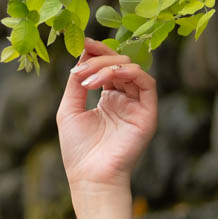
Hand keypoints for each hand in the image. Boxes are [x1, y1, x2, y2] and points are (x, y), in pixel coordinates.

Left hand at [57, 37, 156, 193]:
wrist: (90, 177)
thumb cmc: (78, 149)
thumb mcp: (69, 109)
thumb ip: (76, 83)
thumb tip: (81, 56)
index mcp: (108, 99)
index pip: (107, 67)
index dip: (96, 52)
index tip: (83, 41)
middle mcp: (125, 100)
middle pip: (119, 64)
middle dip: (100, 57)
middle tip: (84, 56)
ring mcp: (137, 106)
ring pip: (131, 70)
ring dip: (108, 67)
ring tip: (87, 79)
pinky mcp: (148, 113)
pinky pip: (146, 83)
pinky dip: (128, 73)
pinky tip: (107, 78)